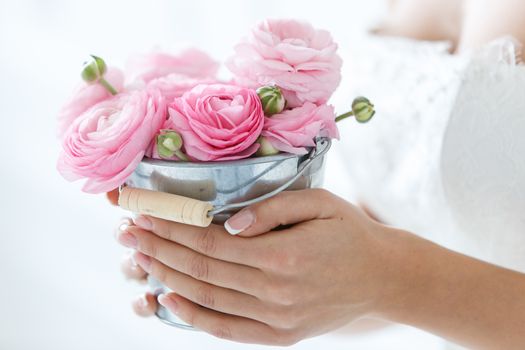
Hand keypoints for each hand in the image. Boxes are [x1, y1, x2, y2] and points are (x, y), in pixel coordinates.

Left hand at [115, 189, 403, 344]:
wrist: (382, 276)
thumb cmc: (350, 232)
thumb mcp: (320, 204)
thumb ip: (273, 210)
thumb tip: (228, 223)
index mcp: (284, 254)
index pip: (211, 239)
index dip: (173, 226)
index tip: (144, 213)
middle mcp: (275, 291)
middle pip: (202, 268)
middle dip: (159, 248)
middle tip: (127, 232)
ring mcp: (277, 319)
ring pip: (208, 298)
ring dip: (168, 277)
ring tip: (139, 259)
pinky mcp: (280, 337)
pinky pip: (227, 330)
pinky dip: (194, 317)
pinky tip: (169, 300)